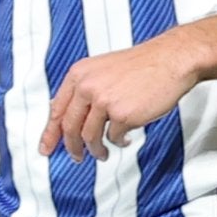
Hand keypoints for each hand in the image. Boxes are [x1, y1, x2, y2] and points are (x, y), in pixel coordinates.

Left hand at [42, 33, 198, 159]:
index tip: (46, 147)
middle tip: (76, 157)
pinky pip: (113, 138)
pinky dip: (118, 142)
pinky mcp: (122, 115)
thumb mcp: (103, 69)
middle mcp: (87, 86)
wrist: (170, 60)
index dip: (49, 132)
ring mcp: (104, 101)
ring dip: (95, 150)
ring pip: (89, 137)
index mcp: (79, 74)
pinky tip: (125, 138)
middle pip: (69, 127)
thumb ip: (87, 89)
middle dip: (71, 147)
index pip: (56, 109)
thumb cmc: (142, 65)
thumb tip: (75, 117)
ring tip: (101, 153)